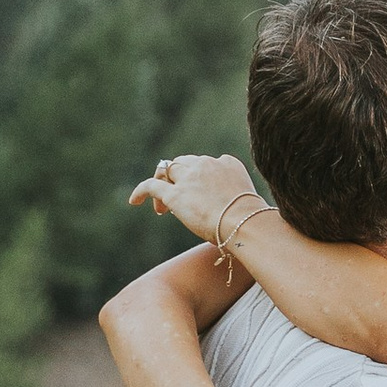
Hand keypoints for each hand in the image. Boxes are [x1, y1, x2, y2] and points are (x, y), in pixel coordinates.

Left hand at [134, 152, 262, 247]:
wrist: (245, 224)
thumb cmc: (251, 221)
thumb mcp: (247, 203)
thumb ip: (237, 201)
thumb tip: (234, 217)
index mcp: (227, 162)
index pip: (206, 164)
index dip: (198, 178)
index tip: (199, 195)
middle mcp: (206, 164)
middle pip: (184, 163)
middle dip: (179, 179)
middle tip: (178, 202)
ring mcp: (189, 178)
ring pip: (167, 171)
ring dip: (163, 185)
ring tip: (161, 207)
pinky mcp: (175, 194)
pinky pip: (151, 185)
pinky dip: (141, 191)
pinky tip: (135, 201)